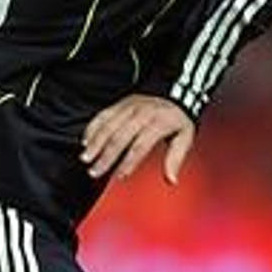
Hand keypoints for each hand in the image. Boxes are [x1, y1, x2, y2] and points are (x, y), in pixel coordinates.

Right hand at [80, 94, 194, 184]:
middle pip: (120, 137)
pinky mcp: (121, 103)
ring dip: (95, 143)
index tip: (120, 176)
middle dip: (106, 156)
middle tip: (95, 172)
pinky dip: (92, 128)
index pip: (141, 145)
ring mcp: (130, 106)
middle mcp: (142, 113)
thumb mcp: (185, 136)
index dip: (129, 162)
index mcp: (159, 122)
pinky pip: (103, 115)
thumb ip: (176, 158)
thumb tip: (171, 180)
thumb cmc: (178, 118)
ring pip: (108, 125)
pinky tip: (85, 141)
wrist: (174, 92)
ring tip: (86, 159)